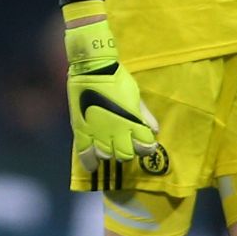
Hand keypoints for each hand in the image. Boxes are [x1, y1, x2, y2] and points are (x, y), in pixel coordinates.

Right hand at [63, 7, 163, 174]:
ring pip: (106, 155)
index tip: (145, 145)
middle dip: (126, 151)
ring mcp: (97, 132)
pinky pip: (84, 154)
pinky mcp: (81, 131)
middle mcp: (116, 131)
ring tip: (107, 147)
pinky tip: (92, 166)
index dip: (146, 148)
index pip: (144, 146)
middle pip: (125, 154)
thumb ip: (143, 115)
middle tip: (124, 143)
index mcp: (132, 122)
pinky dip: (90, 163)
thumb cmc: (117, 79)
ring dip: (108, 153)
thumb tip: (155, 130)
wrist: (91, 68)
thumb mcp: (135, 96)